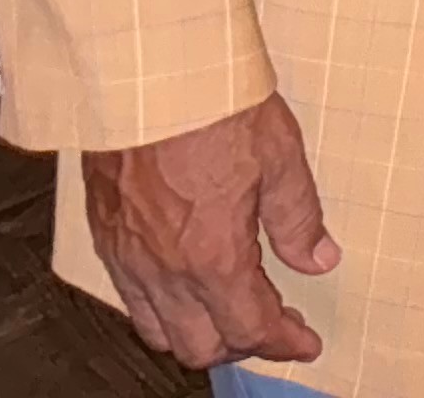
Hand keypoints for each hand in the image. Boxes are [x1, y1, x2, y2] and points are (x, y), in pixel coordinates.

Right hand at [80, 92, 336, 369]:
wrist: (147, 77)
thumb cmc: (212, 108)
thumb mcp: (281, 158)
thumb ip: (299, 219)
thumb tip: (318, 258)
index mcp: (213, 257)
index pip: (251, 327)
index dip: (284, 342)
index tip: (304, 343)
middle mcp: (165, 270)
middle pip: (201, 346)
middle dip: (243, 345)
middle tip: (273, 326)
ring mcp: (128, 258)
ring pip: (160, 331)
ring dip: (198, 334)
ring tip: (230, 315)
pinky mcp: (105, 239)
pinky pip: (130, 299)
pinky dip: (161, 311)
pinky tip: (184, 288)